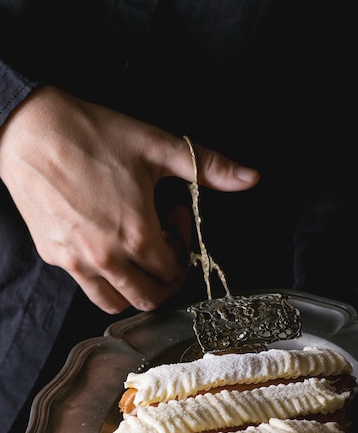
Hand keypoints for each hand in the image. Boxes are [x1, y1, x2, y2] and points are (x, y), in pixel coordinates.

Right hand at [0, 86, 258, 312]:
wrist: (30, 130)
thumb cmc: (93, 135)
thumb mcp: (158, 147)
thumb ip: (209, 168)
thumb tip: (252, 178)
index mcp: (138, 234)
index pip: (174, 269)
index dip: (183, 246)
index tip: (175, 216)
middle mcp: (108, 257)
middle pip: (150, 298)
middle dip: (166, 279)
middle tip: (163, 246)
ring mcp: (77, 262)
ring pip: (116, 303)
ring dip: (135, 288)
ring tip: (135, 253)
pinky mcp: (55, 257)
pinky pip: (86, 287)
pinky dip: (104, 280)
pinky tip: (106, 245)